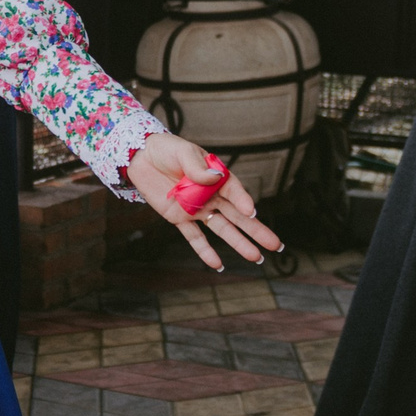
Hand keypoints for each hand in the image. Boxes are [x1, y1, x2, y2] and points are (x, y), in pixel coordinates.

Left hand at [124, 132, 282, 270]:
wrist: (141, 158)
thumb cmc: (166, 150)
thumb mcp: (183, 152)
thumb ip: (198, 167)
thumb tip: (214, 179)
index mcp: (216, 176)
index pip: (234, 191)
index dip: (243, 201)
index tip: (251, 211)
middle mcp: (211, 195)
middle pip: (238, 215)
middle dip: (256, 230)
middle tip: (275, 244)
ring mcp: (197, 208)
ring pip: (222, 228)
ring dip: (238, 243)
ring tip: (256, 257)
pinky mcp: (180, 218)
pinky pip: (194, 237)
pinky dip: (205, 251)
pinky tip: (218, 264)